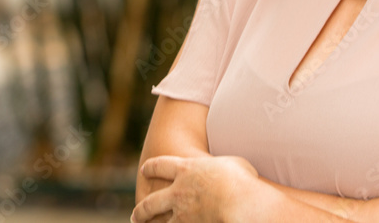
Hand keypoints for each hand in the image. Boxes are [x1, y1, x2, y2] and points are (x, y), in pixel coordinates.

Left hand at [131, 154, 259, 222]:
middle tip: (136, 214)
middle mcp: (178, 192)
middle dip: (141, 210)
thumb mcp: (233, 163)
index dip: (151, 167)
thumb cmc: (242, 181)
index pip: (160, 165)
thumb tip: (229, 169)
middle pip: (150, 201)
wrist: (242, 204)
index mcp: (187, 170)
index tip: (145, 170)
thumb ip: (222, 166)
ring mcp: (182, 214)